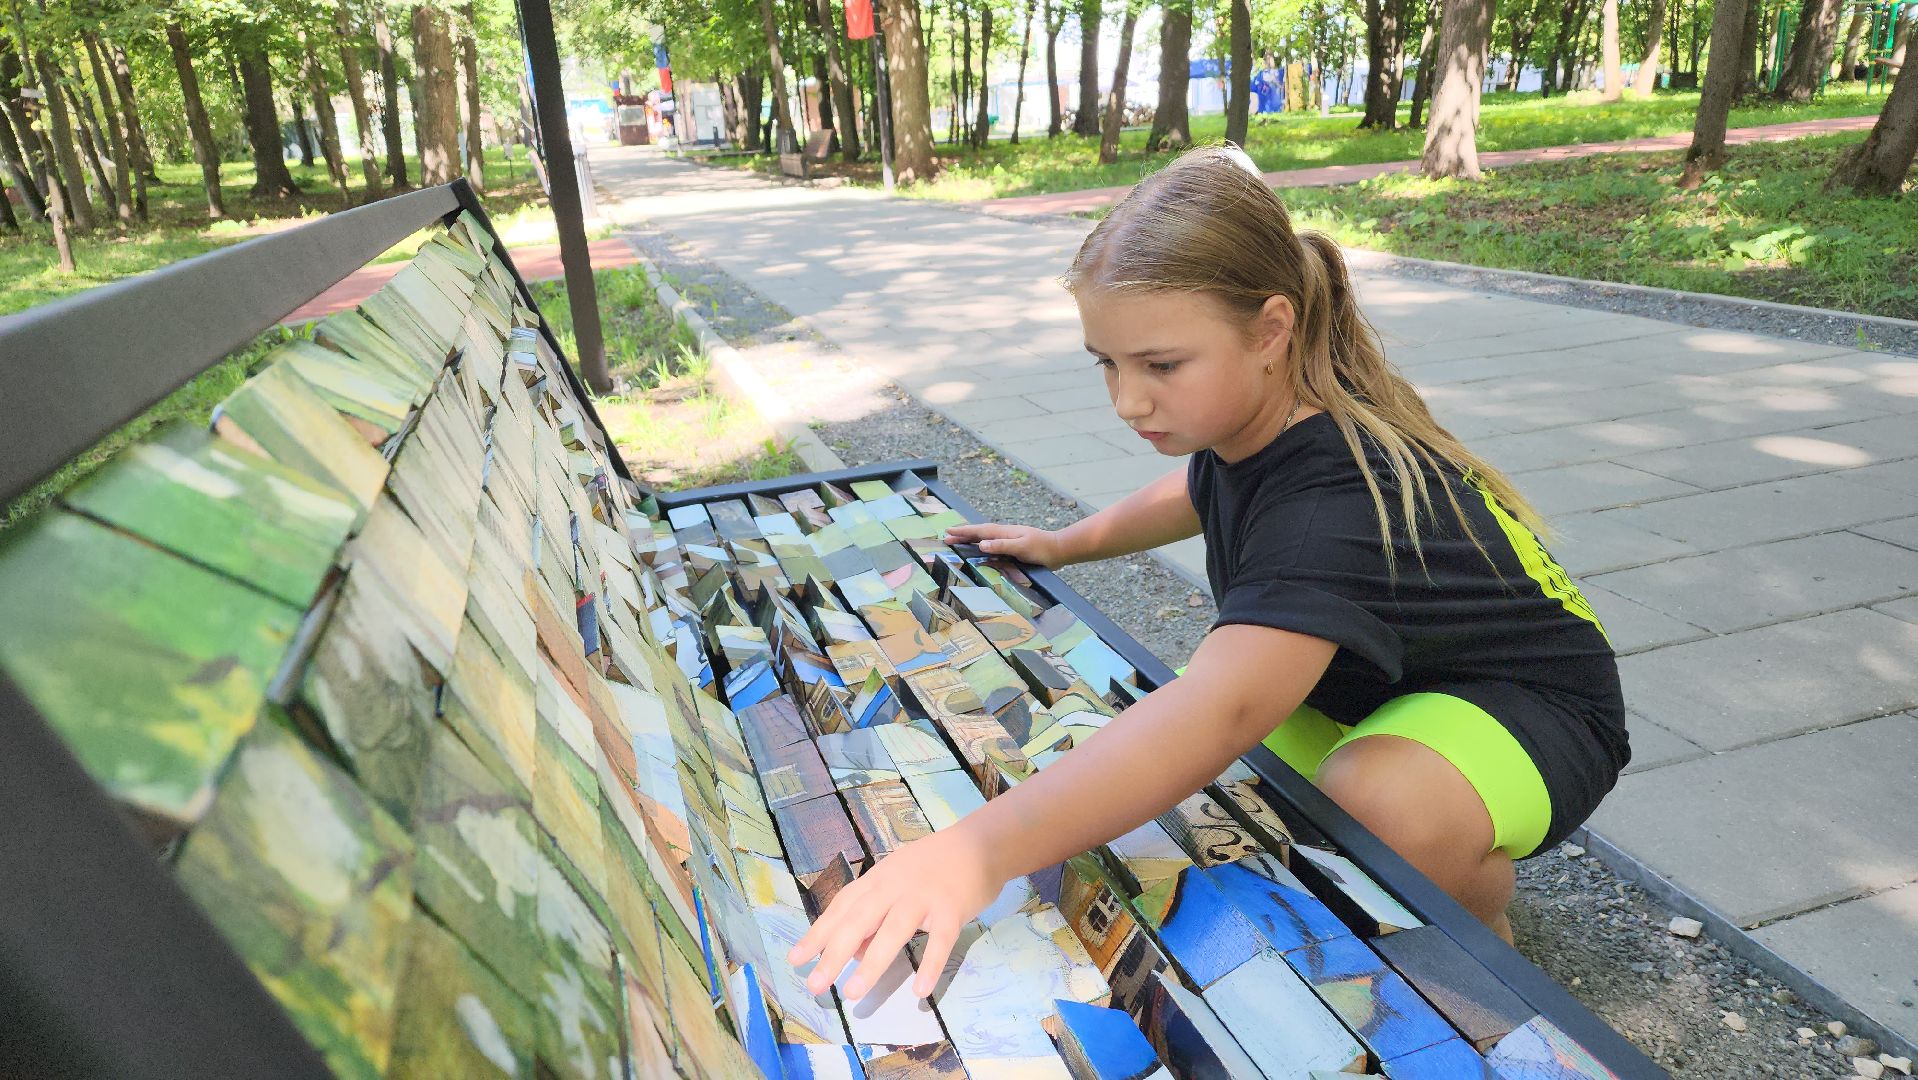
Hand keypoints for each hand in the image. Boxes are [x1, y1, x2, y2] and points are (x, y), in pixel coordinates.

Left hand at [786, 826, 1006, 999]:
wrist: (979, 843)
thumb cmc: (933, 867)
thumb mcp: (896, 882)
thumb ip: (874, 915)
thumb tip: (855, 954)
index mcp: (877, 880)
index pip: (841, 908)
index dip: (818, 934)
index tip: (796, 960)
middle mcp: (894, 887)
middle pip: (858, 920)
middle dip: (834, 953)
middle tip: (815, 985)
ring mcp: (923, 897)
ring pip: (893, 931)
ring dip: (872, 963)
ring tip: (853, 993)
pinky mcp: (952, 910)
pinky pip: (940, 941)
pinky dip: (930, 965)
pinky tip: (920, 991)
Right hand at [944, 522, 1069, 567]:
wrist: (1059, 550)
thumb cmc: (1041, 549)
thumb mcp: (1021, 547)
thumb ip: (1001, 545)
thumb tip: (981, 544)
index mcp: (1004, 532)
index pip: (979, 531)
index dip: (964, 532)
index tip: (948, 533)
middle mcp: (1004, 534)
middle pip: (979, 533)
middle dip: (963, 534)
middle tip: (946, 537)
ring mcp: (1009, 540)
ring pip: (985, 538)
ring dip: (971, 539)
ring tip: (958, 540)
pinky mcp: (1013, 547)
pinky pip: (992, 545)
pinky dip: (982, 545)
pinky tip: (980, 549)